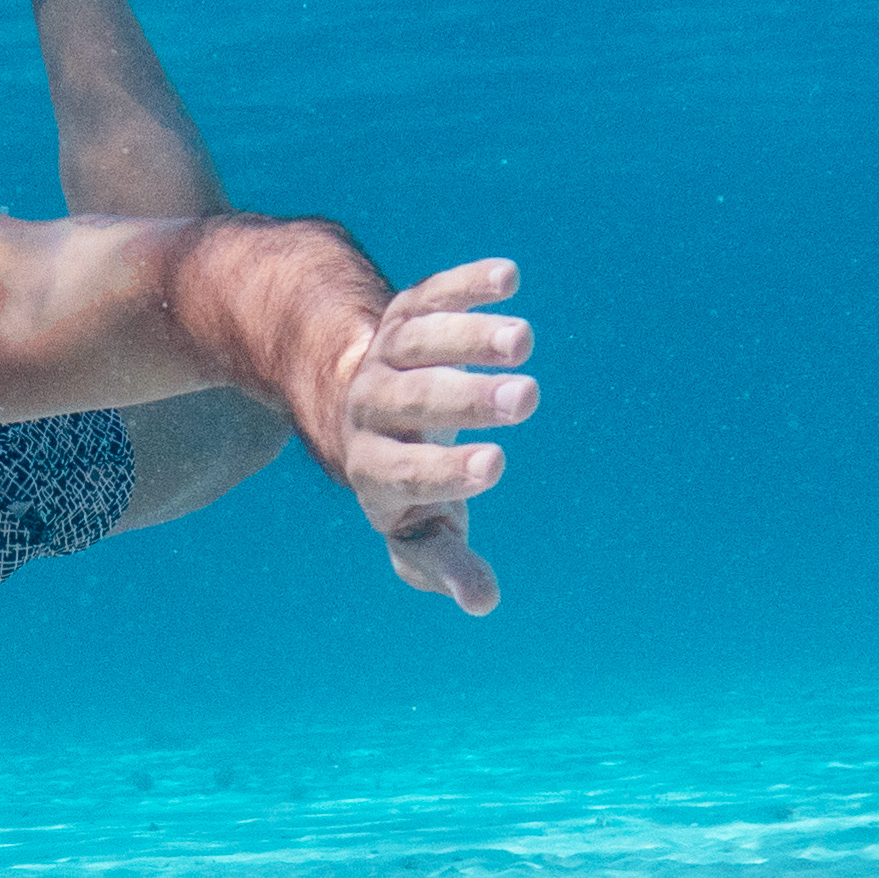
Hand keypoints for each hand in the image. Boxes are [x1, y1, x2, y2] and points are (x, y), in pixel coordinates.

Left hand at [326, 259, 537, 614]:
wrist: (353, 402)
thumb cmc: (402, 480)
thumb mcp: (415, 526)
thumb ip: (443, 562)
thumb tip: (482, 602)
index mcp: (373, 469)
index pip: (405, 472)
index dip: (447, 472)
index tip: (496, 464)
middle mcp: (372, 408)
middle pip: (413, 400)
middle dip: (466, 399)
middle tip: (526, 397)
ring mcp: (386, 356)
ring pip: (419, 341)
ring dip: (469, 338)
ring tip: (524, 340)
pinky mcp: (406, 313)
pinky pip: (431, 293)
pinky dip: (464, 284)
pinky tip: (508, 276)